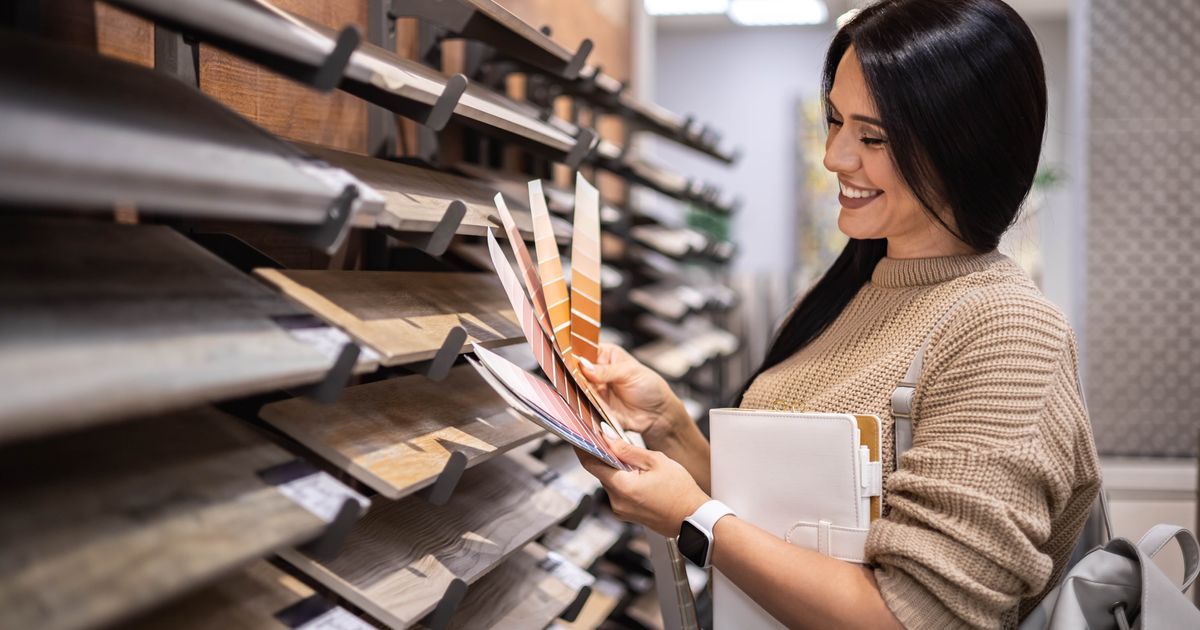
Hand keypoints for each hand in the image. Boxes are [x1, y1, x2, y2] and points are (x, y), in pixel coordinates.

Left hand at [577, 425, 709, 537]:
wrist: (695, 519)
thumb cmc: (681, 492)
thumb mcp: (656, 462)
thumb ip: (628, 449)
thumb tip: (607, 437)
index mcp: (622, 487)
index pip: (590, 464)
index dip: (583, 447)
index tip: (581, 435)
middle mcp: (617, 502)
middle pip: (601, 472)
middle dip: (605, 456)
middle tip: (612, 440)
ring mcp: (622, 510)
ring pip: (611, 481)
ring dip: (616, 468)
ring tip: (633, 458)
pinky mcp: (628, 514)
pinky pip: (619, 492)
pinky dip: (624, 480)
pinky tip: (639, 474)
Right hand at [578, 343, 685, 440]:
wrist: (659, 414)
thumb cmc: (650, 386)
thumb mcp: (630, 372)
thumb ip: (606, 371)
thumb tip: (584, 366)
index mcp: (605, 355)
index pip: (584, 350)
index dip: (574, 354)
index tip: (566, 358)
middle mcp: (596, 372)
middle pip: (577, 372)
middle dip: (574, 377)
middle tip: (575, 380)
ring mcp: (594, 391)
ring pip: (578, 391)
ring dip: (578, 394)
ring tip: (583, 396)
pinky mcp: (595, 409)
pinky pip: (586, 409)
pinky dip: (585, 410)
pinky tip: (588, 410)